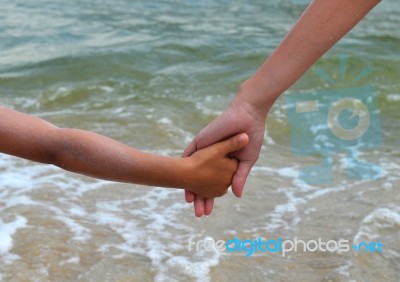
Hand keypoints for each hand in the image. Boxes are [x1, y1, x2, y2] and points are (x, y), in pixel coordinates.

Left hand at [183, 89, 267, 215]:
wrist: (248, 117)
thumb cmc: (250, 137)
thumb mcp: (246, 161)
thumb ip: (239, 177)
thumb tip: (236, 195)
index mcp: (223, 163)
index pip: (213, 185)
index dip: (210, 198)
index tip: (207, 212)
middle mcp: (211, 159)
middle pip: (201, 181)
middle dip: (200, 197)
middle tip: (198, 213)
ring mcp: (204, 150)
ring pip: (193, 171)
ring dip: (190, 186)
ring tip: (189, 201)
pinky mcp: (201, 142)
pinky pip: (189, 154)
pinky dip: (184, 166)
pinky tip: (180, 180)